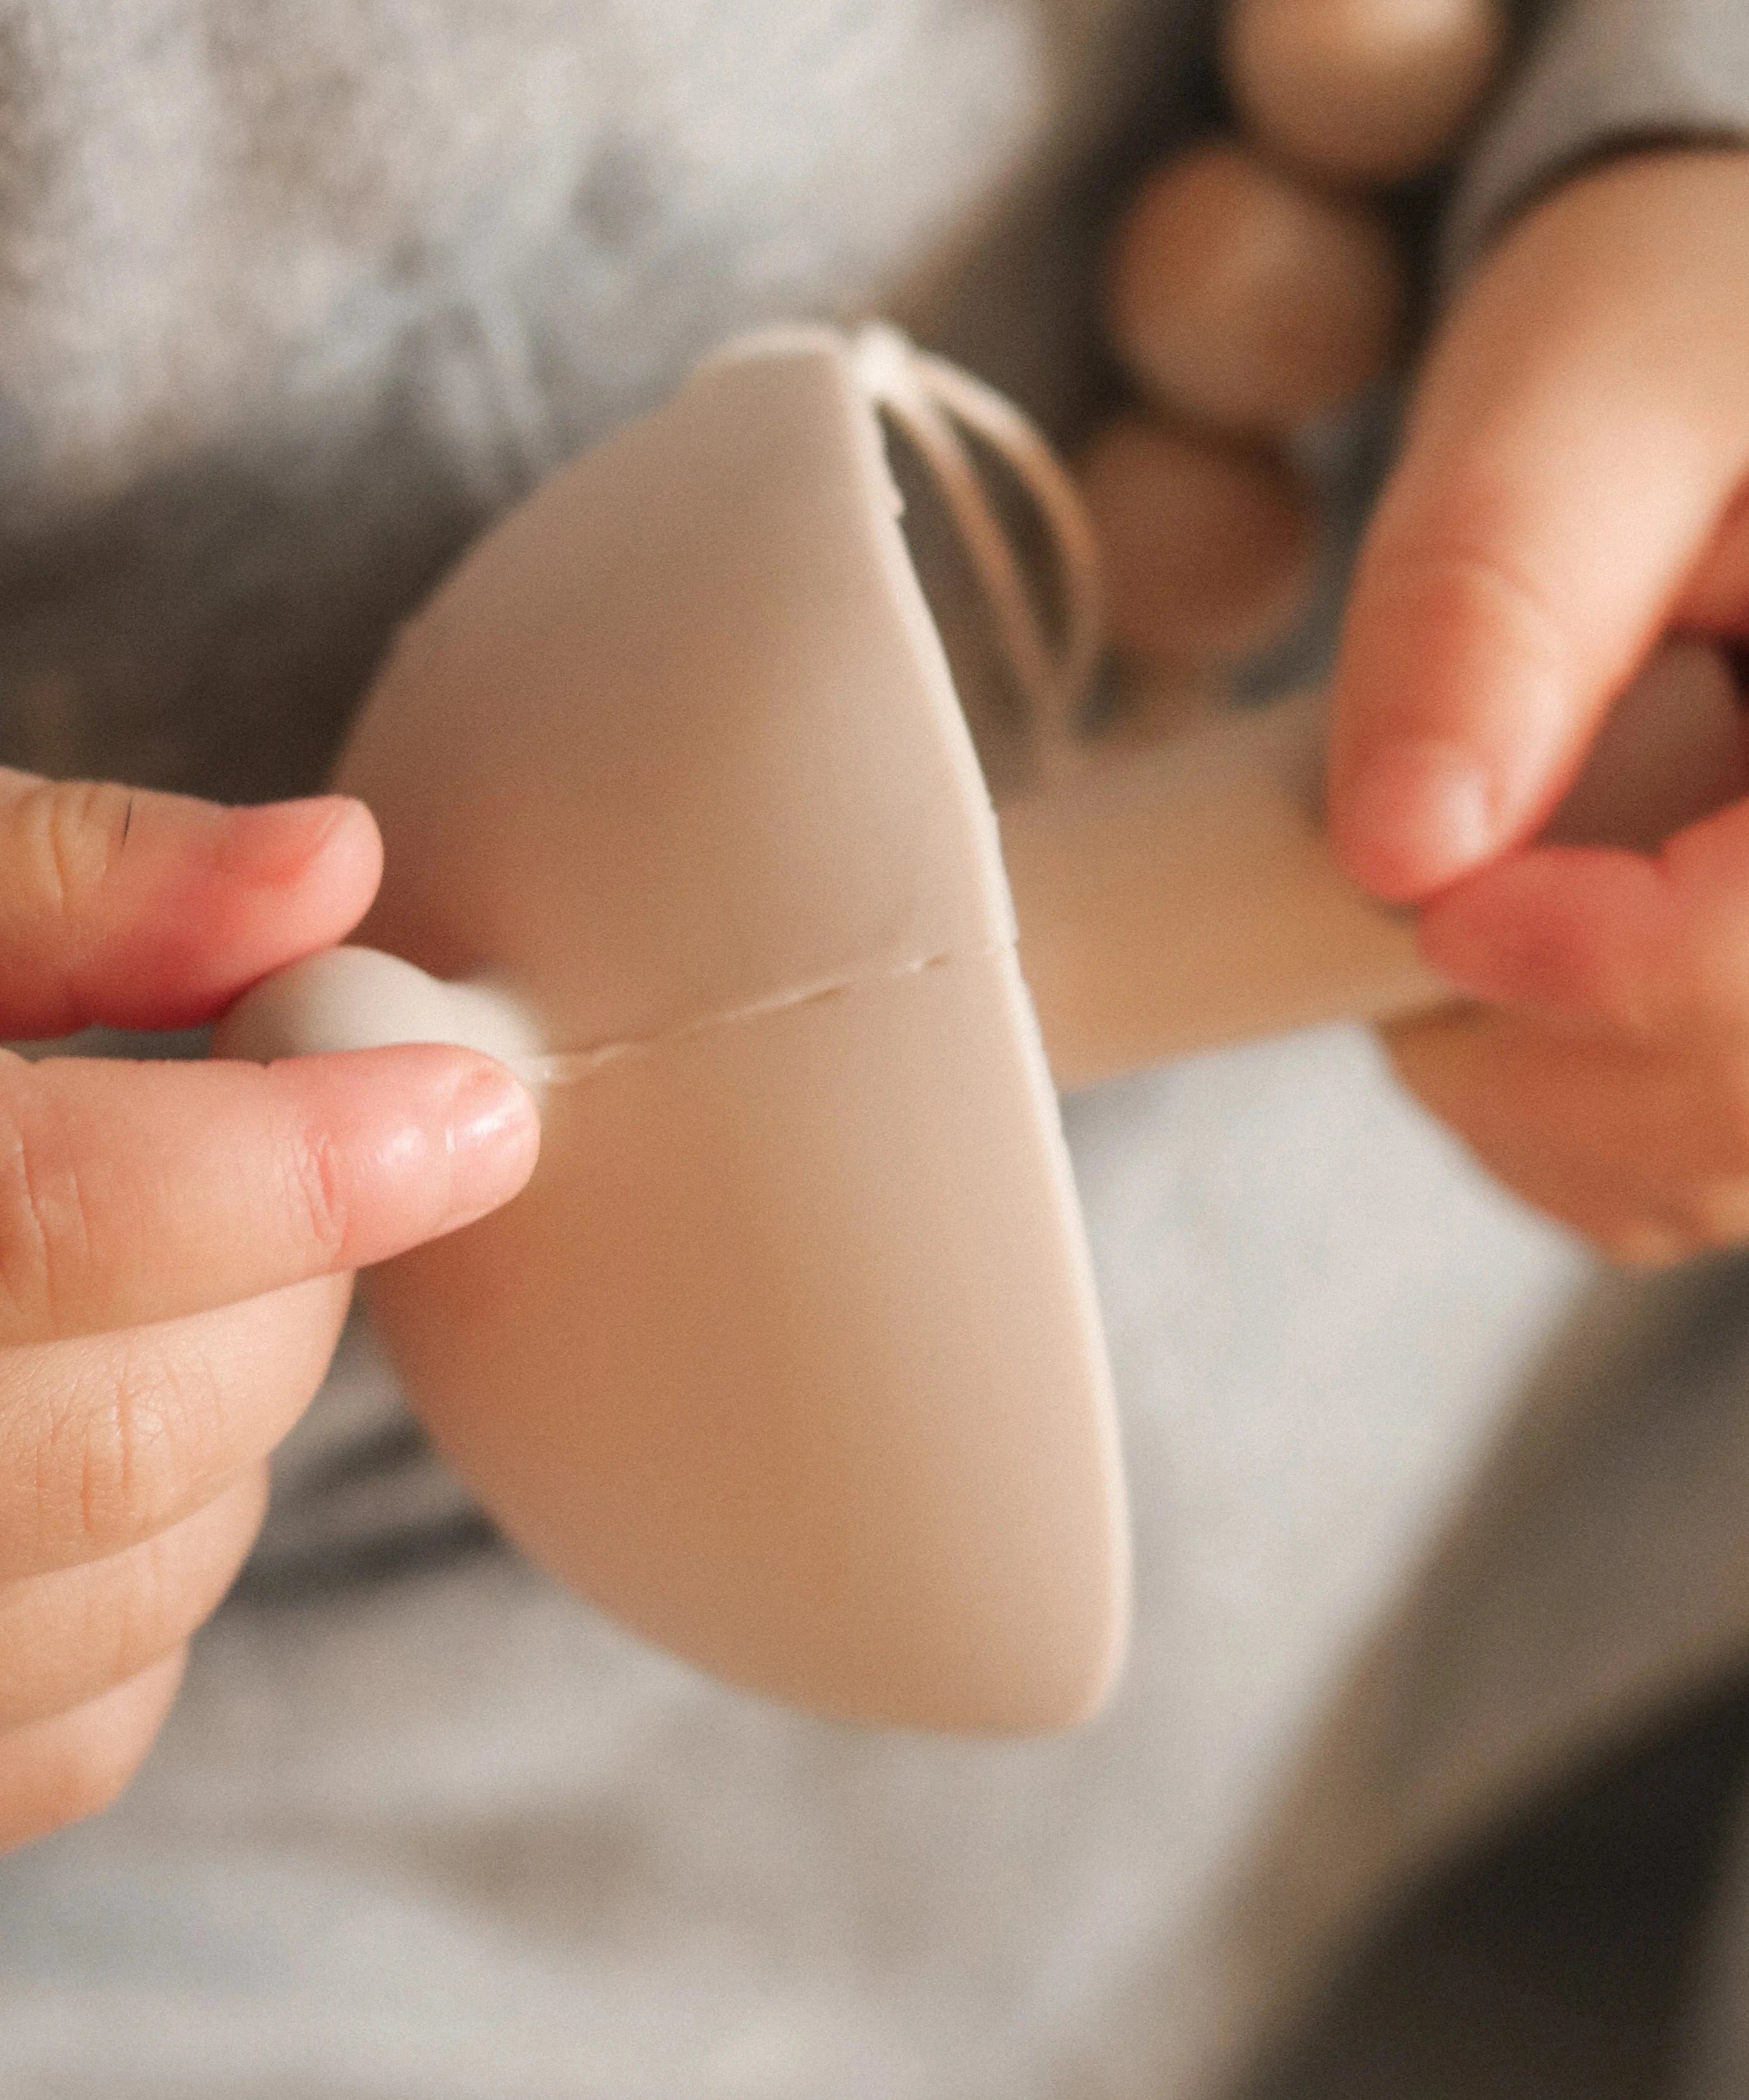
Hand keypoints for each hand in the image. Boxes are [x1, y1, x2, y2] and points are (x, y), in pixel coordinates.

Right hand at [0, 774, 537, 1851]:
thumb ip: (61, 883)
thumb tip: (324, 866)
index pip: (54, 1219)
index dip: (305, 1164)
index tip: (470, 1111)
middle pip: (121, 1432)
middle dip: (284, 1289)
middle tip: (295, 1169)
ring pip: (126, 1595)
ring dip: (233, 1431)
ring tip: (178, 1290)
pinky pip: (70, 1732)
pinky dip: (152, 1591)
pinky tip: (105, 1446)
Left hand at [1330, 151, 1748, 1261]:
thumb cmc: (1712, 330)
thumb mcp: (1573, 382)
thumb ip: (1485, 603)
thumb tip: (1400, 853)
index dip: (1603, 964)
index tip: (1414, 889)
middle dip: (1532, 1040)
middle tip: (1407, 868)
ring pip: (1748, 1164)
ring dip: (1534, 1089)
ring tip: (1469, 888)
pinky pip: (1721, 1171)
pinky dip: (1572, 1118)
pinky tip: (1522, 974)